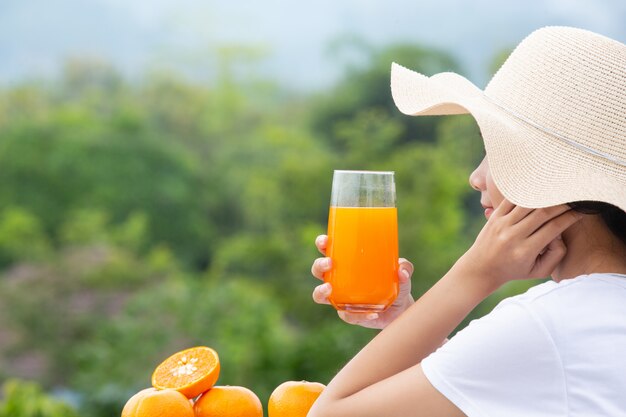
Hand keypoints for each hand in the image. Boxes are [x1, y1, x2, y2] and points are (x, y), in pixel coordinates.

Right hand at [310, 235, 413, 328]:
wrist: (401, 310)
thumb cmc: (396, 282)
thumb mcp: (403, 271)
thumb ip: (405, 267)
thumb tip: (401, 271)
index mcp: (346, 262)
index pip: (328, 250)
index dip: (322, 244)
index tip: (325, 241)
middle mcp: (338, 279)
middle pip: (318, 270)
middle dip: (319, 265)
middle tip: (329, 263)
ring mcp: (341, 298)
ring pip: (319, 295)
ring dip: (320, 291)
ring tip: (329, 289)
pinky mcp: (349, 315)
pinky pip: (347, 316)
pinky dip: (357, 315)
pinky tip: (372, 313)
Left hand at [456, 199, 583, 291]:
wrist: (482, 268)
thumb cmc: (515, 270)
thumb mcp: (539, 271)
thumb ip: (556, 255)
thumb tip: (560, 233)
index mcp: (525, 251)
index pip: (554, 228)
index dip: (570, 217)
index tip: (581, 211)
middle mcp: (513, 236)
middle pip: (543, 213)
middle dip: (562, 204)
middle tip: (574, 198)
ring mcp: (502, 224)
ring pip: (528, 203)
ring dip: (545, 195)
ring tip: (558, 191)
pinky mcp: (494, 216)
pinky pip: (511, 199)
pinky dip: (526, 192)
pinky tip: (538, 188)